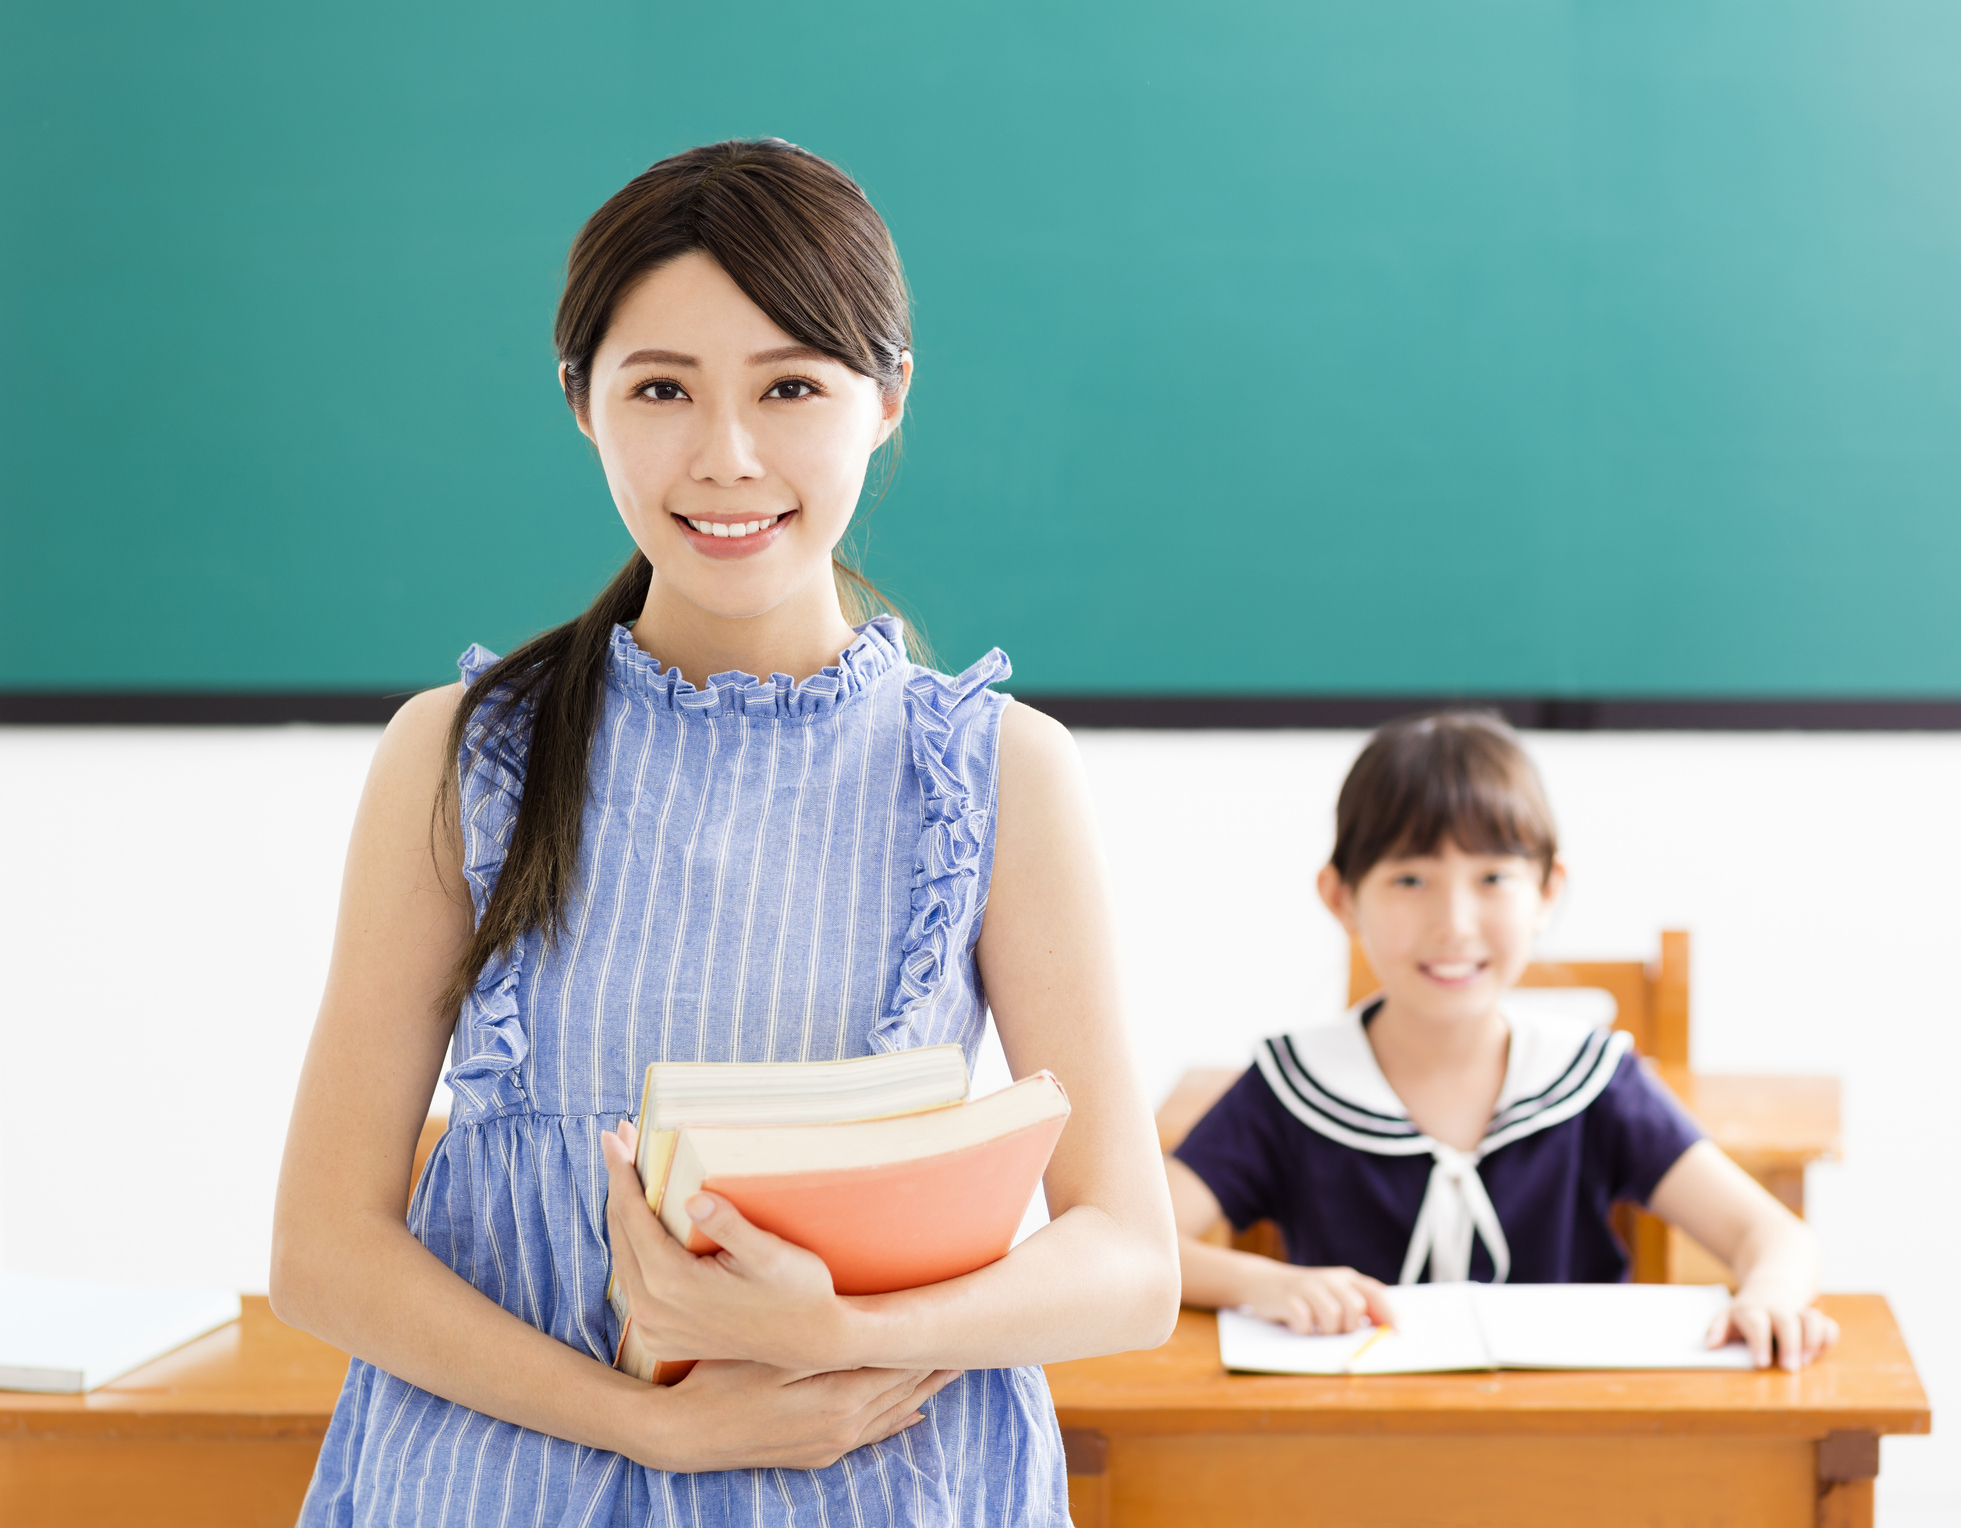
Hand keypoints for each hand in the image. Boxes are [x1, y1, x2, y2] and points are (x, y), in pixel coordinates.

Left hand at [603, 1121, 849, 1368]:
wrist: (809, 1341)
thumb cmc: (797, 1292)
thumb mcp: (770, 1254)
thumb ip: (729, 1226)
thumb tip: (693, 1197)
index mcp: (673, 1284)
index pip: (633, 1216)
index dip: (621, 1173)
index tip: (612, 1138)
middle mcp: (653, 1310)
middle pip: (620, 1234)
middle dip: (619, 1184)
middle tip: (619, 1141)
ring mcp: (654, 1328)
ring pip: (623, 1258)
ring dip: (623, 1214)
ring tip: (627, 1174)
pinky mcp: (660, 1337)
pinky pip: (633, 1282)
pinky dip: (632, 1247)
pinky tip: (639, 1223)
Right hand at [638, 1360, 960, 1472]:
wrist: (682, 1434)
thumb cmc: (721, 1380)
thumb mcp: (772, 1354)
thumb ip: (824, 1345)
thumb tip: (872, 1330)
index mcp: (840, 1399)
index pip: (899, 1365)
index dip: (929, 1341)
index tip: (958, 1316)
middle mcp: (845, 1427)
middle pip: (905, 1389)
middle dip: (937, 1363)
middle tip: (972, 1338)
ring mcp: (832, 1444)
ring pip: (894, 1413)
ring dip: (925, 1389)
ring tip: (954, 1366)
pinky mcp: (817, 1453)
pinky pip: (872, 1436)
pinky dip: (898, 1421)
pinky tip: (914, 1415)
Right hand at [1236, 1260, 1392, 1335]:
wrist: (1262, 1281)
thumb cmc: (1305, 1295)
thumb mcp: (1332, 1293)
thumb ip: (1357, 1304)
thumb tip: (1387, 1328)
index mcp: (1345, 1277)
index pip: (1374, 1292)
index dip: (1389, 1312)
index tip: (1399, 1331)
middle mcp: (1328, 1279)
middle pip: (1354, 1307)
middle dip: (1349, 1326)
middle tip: (1335, 1329)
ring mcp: (1307, 1287)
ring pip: (1332, 1318)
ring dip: (1325, 1331)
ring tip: (1315, 1327)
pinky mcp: (1288, 1298)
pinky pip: (1306, 1324)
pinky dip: (1304, 1331)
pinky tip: (1297, 1324)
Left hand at [1709, 1282, 1838, 1371]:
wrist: (1771, 1285)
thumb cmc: (1747, 1312)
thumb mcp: (1727, 1317)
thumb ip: (1717, 1330)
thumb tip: (1709, 1345)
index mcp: (1752, 1310)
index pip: (1755, 1323)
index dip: (1759, 1343)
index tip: (1761, 1364)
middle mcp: (1777, 1309)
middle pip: (1786, 1321)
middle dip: (1790, 1344)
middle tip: (1790, 1368)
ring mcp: (1798, 1312)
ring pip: (1812, 1319)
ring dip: (1812, 1341)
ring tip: (1806, 1362)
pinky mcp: (1816, 1319)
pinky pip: (1828, 1326)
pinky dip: (1827, 1339)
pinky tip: (1818, 1353)